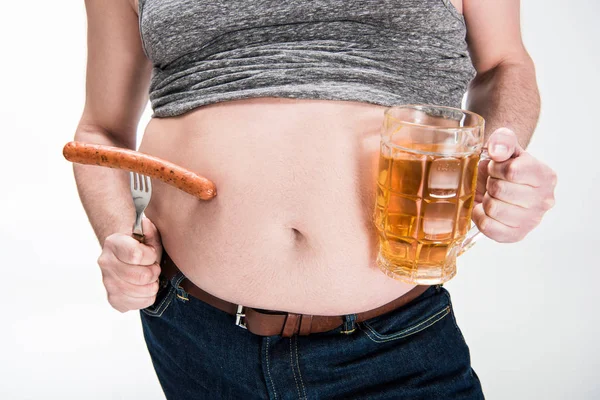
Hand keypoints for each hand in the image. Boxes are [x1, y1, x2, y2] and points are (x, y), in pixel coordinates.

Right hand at [97, 217, 162, 312]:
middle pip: (142, 276)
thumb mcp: (147, 233)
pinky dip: (147, 297)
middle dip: (155, 271)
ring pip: (142, 291)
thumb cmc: (141, 244)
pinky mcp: (114, 299)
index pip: (136, 255)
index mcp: (113, 243)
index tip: (152, 254)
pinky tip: (143, 287)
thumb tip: (145, 225)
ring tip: (149, 277)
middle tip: (154, 267)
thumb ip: (148, 229)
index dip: (151, 256)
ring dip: (153, 285)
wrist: (126, 256)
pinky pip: (139, 304)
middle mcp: (106, 263)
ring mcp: (108, 283)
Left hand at [472, 128, 556, 242]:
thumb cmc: (503, 166)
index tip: (497, 167)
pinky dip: (480, 216)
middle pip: (499, 190)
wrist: (501, 185)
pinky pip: (487, 226)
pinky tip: (486, 209)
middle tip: (493, 182)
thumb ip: (503, 140)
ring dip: (486, 199)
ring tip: (493, 195)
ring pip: (492, 208)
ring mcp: (531, 221)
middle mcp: (544, 201)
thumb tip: (498, 151)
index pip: (513, 171)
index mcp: (546, 176)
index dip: (496, 167)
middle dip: (490, 183)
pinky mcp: (516, 235)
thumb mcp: (505, 146)